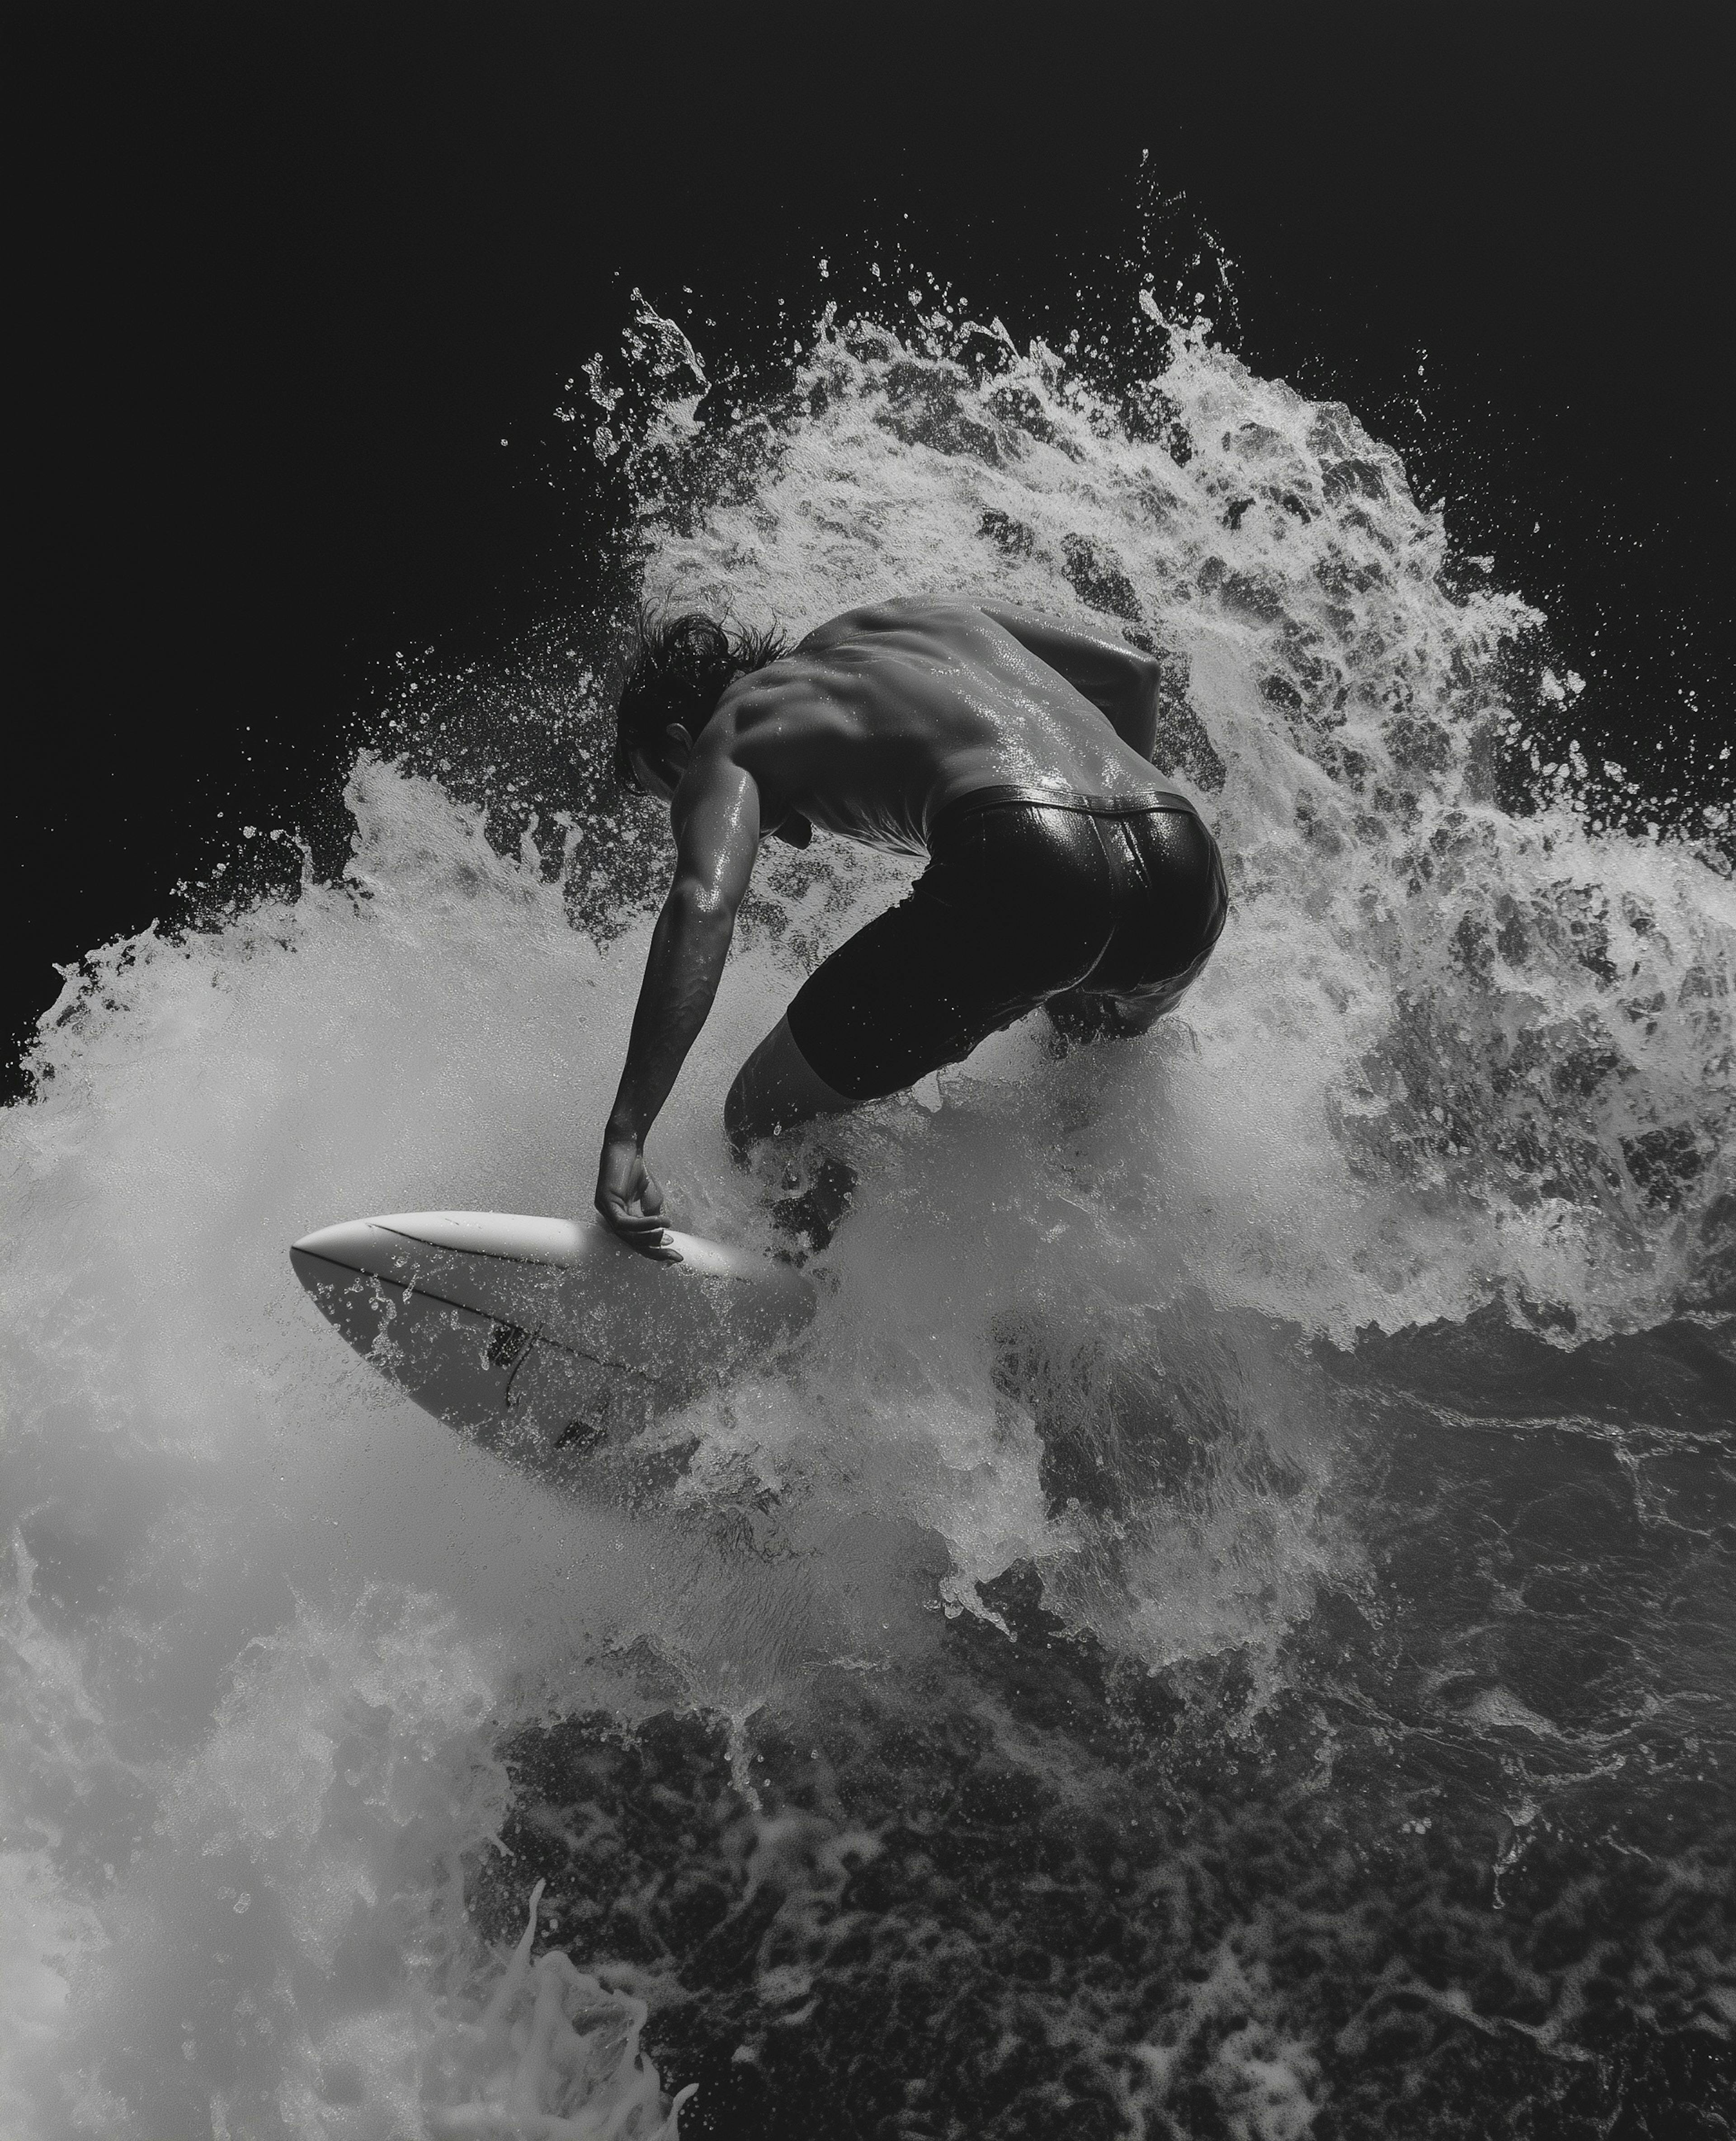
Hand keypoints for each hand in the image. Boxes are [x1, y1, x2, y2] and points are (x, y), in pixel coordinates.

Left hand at [594, 1132, 681, 1261]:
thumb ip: (654, 1215)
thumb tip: (661, 1233)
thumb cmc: (635, 1169)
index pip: (637, 1242)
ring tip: (668, 1236)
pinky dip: (644, 1224)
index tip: (675, 1256)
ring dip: (650, 1238)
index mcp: (621, 1219)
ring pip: (628, 1236)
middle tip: (674, 1256)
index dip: (656, 1251)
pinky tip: (660, 1222)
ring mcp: (605, 1211)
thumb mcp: (651, 1197)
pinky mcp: (605, 1202)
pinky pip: (624, 1223)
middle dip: (654, 1252)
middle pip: (632, 1244)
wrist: (626, 1146)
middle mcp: (611, 1218)